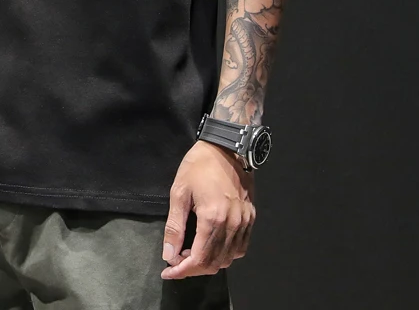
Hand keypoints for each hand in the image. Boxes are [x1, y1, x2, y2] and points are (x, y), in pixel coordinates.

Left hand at [161, 140, 255, 278]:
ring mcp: (244, 221)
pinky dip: (226, 254)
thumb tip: (169, 254)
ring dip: (209, 262)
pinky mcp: (251, 217)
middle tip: (177, 261)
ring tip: (192, 252)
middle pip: (214, 263)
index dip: (182, 271)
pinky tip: (212, 245)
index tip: (168, 272)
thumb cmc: (199, 165)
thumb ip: (174, 226)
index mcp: (212, 218)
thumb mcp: (179, 192)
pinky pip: (241, 247)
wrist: (226, 147)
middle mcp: (232, 224)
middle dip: (193, 268)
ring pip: (229, 258)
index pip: (199, 259)